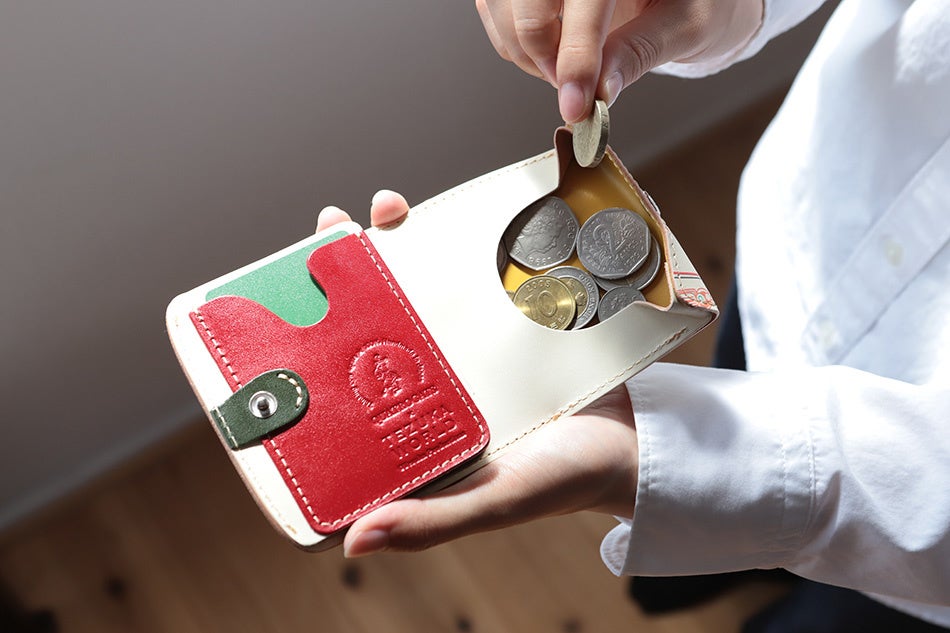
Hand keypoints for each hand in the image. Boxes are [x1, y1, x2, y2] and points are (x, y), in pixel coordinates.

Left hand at [316, 192, 639, 557]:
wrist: (635, 443)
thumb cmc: (560, 483)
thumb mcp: (494, 501)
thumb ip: (434, 521)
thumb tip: (352, 541)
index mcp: (405, 426)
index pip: (338, 383)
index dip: (304, 344)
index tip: (281, 301)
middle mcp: (424, 383)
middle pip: (368, 320)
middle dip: (340, 272)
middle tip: (328, 225)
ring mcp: (458, 349)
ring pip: (414, 288)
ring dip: (394, 244)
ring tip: (386, 206)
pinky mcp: (497, 323)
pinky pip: (467, 277)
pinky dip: (456, 243)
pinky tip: (449, 215)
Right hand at [475, 0, 763, 121]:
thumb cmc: (697, 0)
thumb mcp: (684, 26)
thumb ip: (638, 54)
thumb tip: (598, 93)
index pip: (584, 1)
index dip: (576, 56)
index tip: (575, 106)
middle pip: (530, 5)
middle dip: (545, 57)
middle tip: (574, 90)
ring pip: (503, 9)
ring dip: (526, 53)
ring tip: (569, 71)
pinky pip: (495, 10)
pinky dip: (515, 43)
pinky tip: (551, 54)